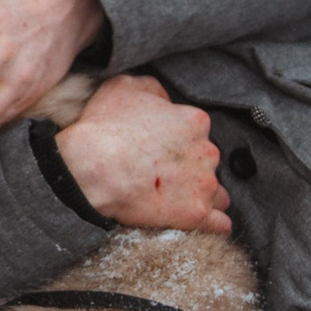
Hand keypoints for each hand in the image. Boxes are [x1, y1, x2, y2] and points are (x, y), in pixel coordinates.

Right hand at [53, 76, 231, 235]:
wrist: (89, 169)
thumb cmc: (104, 127)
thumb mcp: (123, 87)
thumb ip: (153, 89)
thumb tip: (164, 101)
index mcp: (195, 121)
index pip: (196, 131)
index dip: (176, 140)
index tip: (157, 148)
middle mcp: (207, 152)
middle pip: (206, 161)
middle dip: (189, 167)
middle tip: (159, 174)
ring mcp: (205, 185)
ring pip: (216, 192)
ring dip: (201, 194)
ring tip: (175, 199)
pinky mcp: (197, 215)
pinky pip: (220, 223)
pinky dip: (212, 222)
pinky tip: (198, 220)